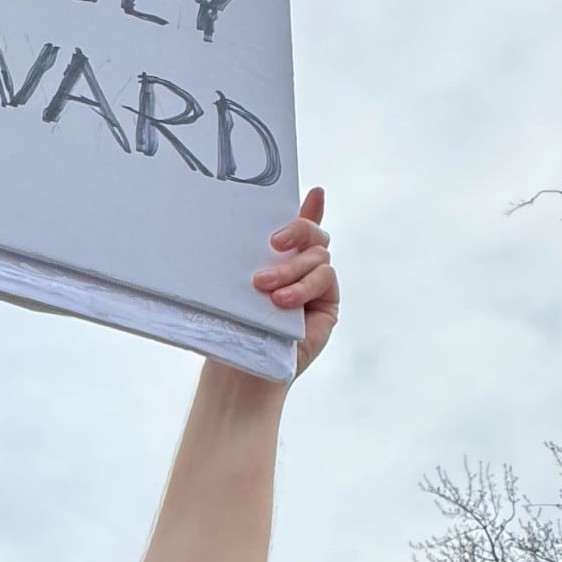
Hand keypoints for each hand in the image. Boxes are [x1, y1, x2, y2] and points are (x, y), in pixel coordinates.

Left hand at [252, 187, 336, 374]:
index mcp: (277, 259)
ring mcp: (317, 285)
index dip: (310, 208)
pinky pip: (325, 277)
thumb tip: (263, 228)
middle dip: (297, 230)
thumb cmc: (233, 324)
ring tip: (264, 288)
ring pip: (317, 256)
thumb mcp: (238, 282)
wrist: (241, 368)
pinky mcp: (328, 303)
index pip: (297, 227)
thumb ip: (253, 253)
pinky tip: (283, 302)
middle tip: (273, 242)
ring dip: (290, 269)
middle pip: (313, 234)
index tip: (314, 193)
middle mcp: (301, 268)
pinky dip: (303, 286)